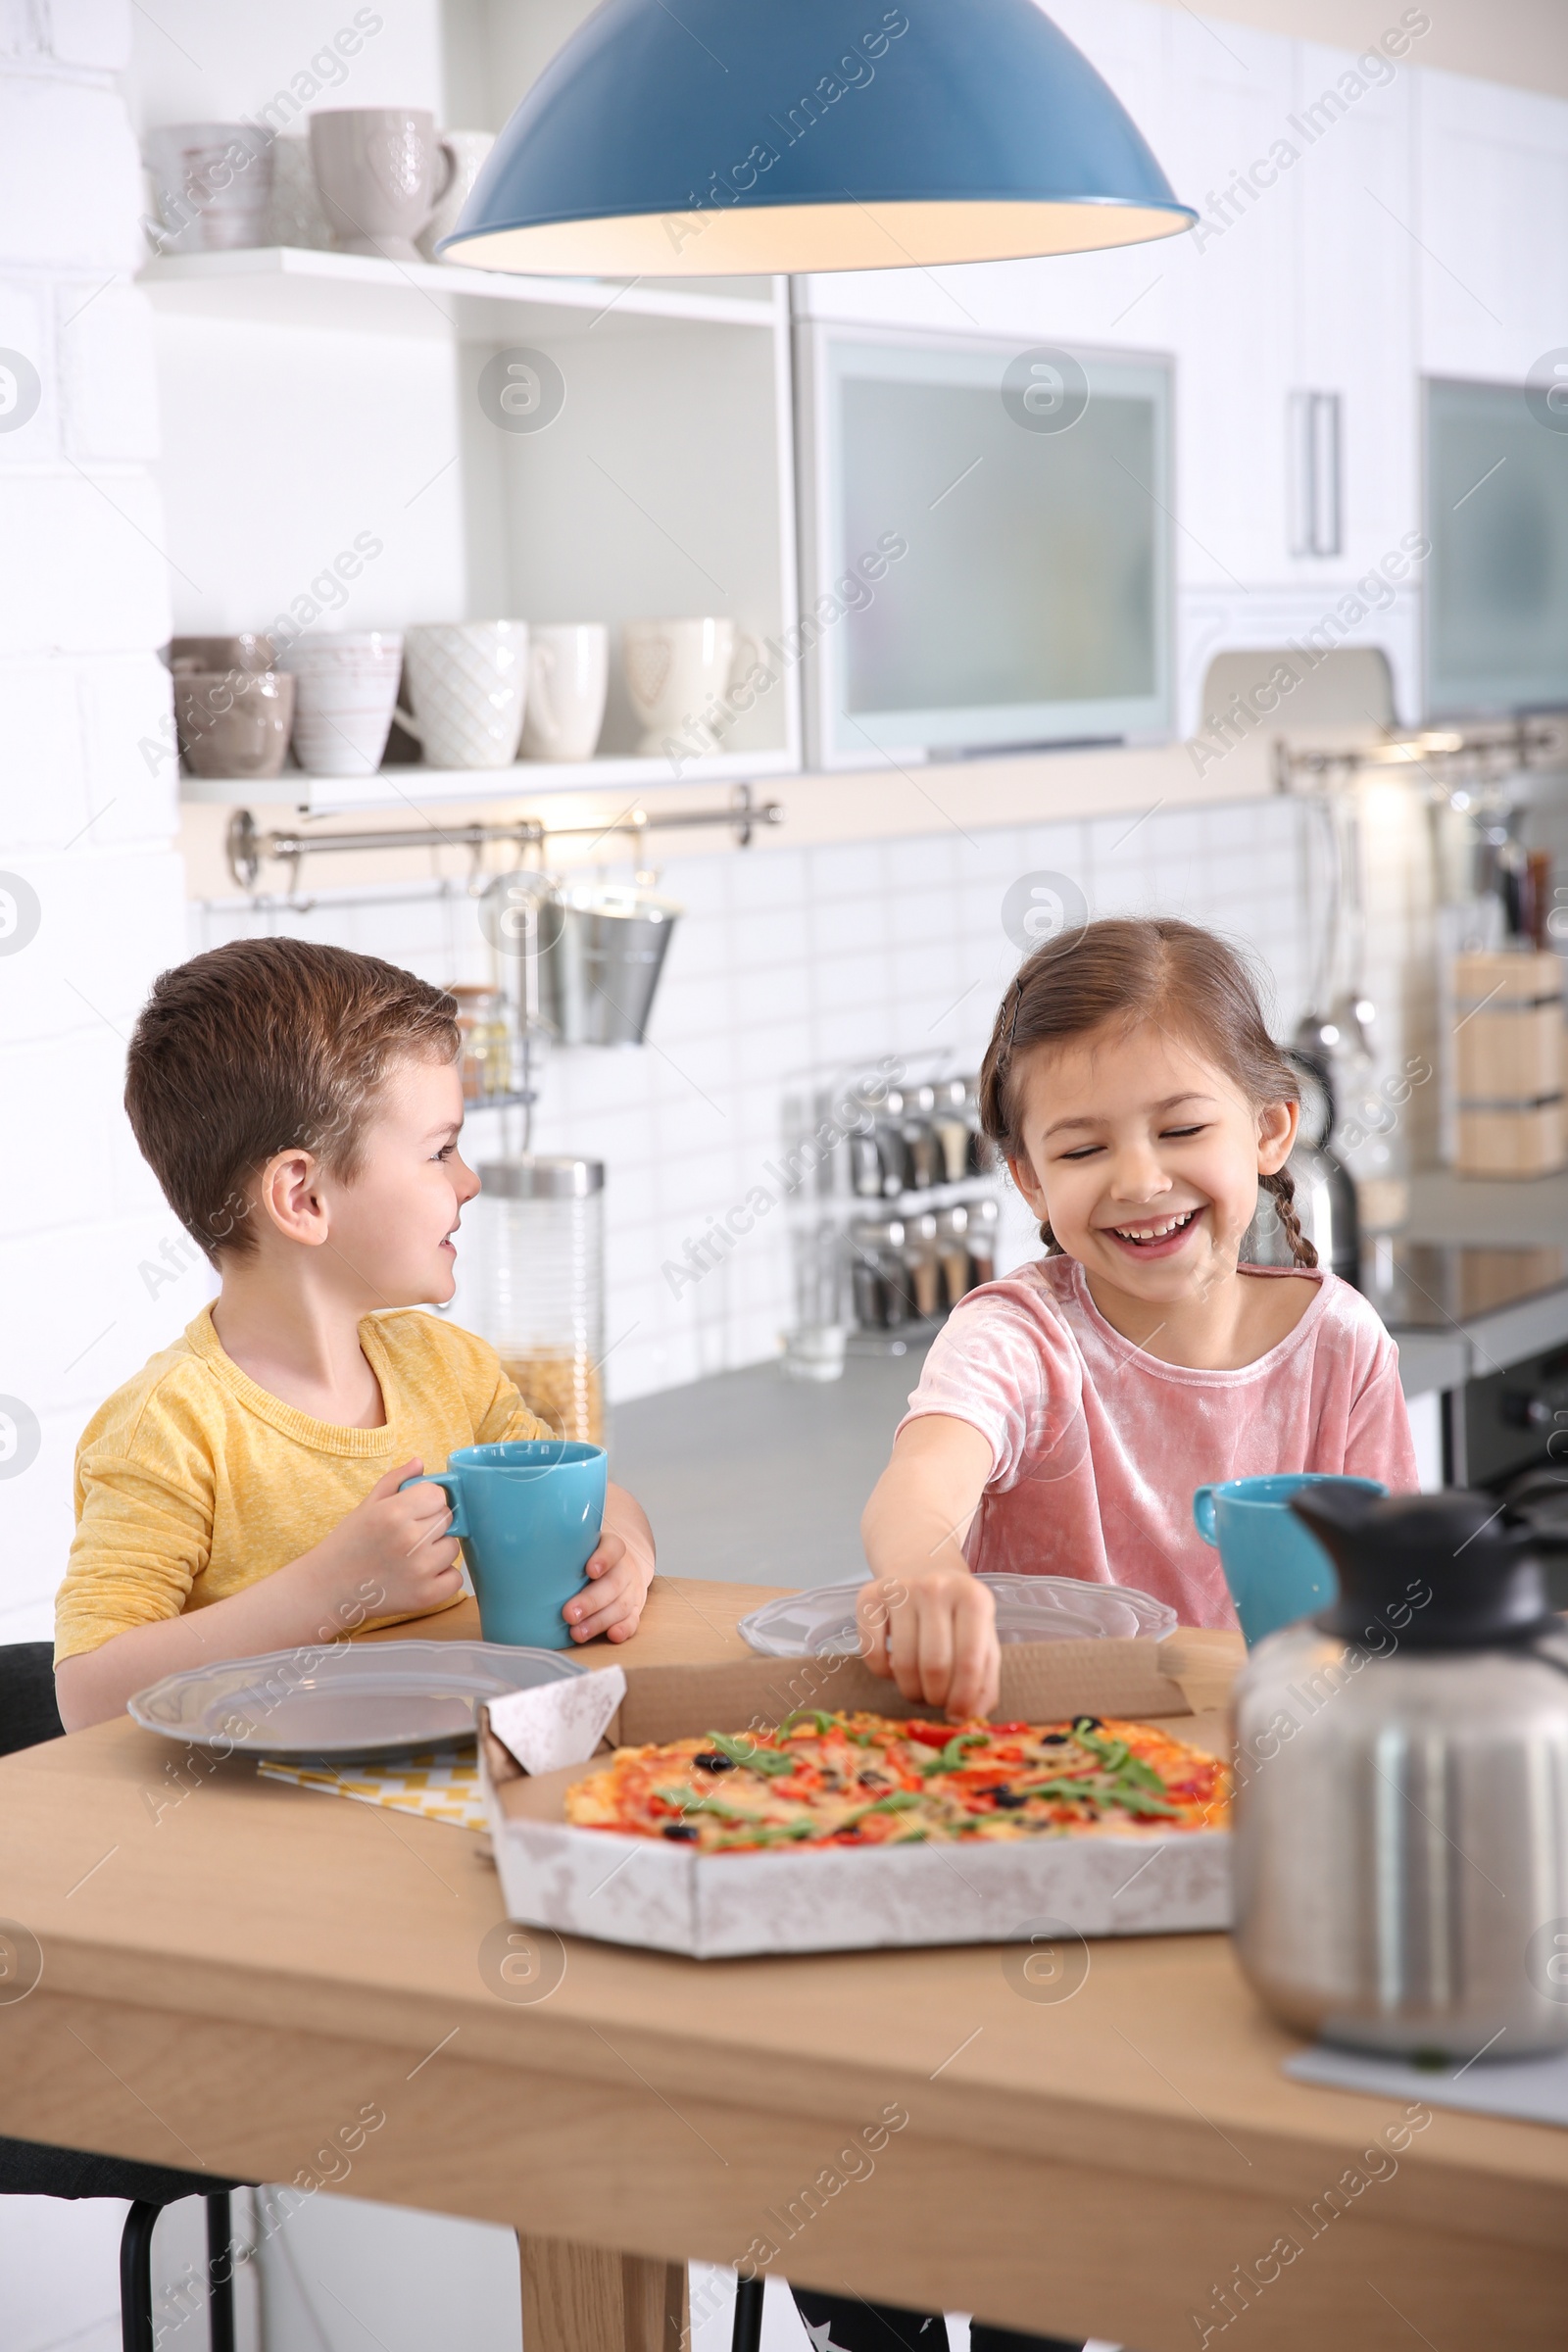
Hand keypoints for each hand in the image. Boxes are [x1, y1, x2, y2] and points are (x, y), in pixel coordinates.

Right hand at [306, 1460, 463, 1626]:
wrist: (329, 1588)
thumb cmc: (348, 1544)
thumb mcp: (366, 1505)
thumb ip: (395, 1480)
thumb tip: (420, 1462)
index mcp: (394, 1513)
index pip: (438, 1495)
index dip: (428, 1501)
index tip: (414, 1511)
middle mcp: (410, 1540)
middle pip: (447, 1519)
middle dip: (431, 1524)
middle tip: (408, 1536)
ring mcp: (421, 1570)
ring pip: (452, 1547)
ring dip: (438, 1551)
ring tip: (411, 1557)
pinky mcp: (427, 1596)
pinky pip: (455, 1578)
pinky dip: (442, 1577)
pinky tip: (419, 1576)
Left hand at [564, 1525, 653, 1644]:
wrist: (619, 1567)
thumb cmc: (584, 1559)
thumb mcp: (576, 1547)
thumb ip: (552, 1549)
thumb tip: (500, 1551)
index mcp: (609, 1548)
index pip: (613, 1548)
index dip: (604, 1558)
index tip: (589, 1570)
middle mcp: (623, 1568)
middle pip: (613, 1582)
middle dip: (591, 1600)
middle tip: (568, 1614)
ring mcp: (630, 1590)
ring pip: (621, 1605)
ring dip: (599, 1621)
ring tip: (576, 1633)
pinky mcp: (633, 1609)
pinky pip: (632, 1620)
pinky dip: (623, 1628)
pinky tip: (612, 1635)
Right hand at [856, 1567, 998, 1721]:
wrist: (921, 1563)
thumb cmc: (956, 1610)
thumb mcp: (982, 1633)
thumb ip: (985, 1675)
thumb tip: (972, 1716)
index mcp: (974, 1598)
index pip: (970, 1661)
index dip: (964, 1698)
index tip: (958, 1715)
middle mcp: (936, 1588)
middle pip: (935, 1666)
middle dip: (936, 1697)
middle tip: (936, 1702)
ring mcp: (900, 1589)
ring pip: (903, 1664)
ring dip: (911, 1690)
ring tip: (918, 1689)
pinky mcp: (869, 1596)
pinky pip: (871, 1653)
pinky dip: (883, 1673)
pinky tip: (895, 1666)